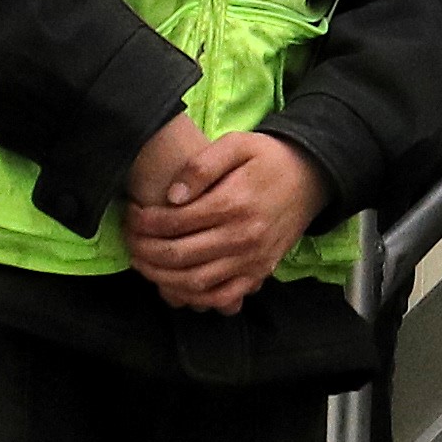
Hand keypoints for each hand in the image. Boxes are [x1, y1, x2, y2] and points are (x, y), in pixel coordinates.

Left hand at [133, 127, 325, 313]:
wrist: (312, 178)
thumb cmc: (269, 158)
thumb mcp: (237, 144)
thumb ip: (201, 165)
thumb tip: (172, 196)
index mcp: (234, 203)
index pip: (174, 222)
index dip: (144, 221)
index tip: (131, 213)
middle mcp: (243, 237)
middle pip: (178, 255)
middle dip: (144, 250)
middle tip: (129, 240)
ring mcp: (252, 260)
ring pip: (194, 282)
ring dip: (159, 276)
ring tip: (142, 261)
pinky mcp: (259, 273)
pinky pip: (221, 297)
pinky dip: (193, 298)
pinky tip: (174, 284)